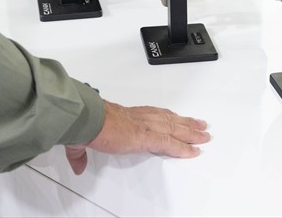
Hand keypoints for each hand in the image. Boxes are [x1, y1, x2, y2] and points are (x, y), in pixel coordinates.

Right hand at [63, 100, 209, 174]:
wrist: (86, 119)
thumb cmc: (84, 123)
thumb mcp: (81, 140)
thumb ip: (79, 155)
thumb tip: (77, 165)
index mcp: (126, 116)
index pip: (152, 115)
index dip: (166, 116)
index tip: (175, 118)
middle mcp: (139, 119)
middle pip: (169, 119)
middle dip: (185, 122)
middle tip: (200, 124)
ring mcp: (145, 127)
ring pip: (175, 129)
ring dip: (191, 132)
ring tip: (204, 135)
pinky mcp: (146, 137)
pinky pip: (170, 144)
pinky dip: (183, 148)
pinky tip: (194, 151)